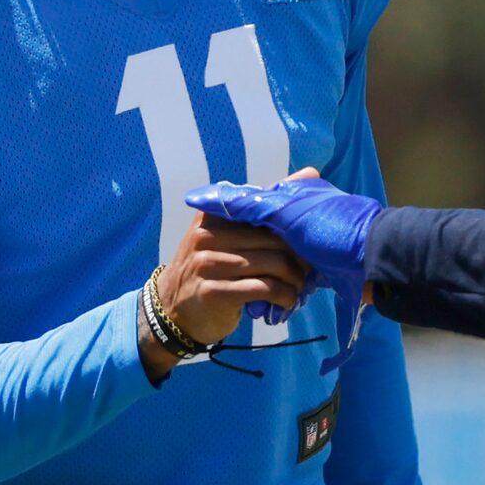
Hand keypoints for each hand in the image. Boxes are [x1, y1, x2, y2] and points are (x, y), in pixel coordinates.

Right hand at [186, 170, 382, 371]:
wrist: (174, 311)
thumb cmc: (212, 269)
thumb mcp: (229, 235)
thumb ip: (261, 210)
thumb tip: (310, 172)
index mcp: (214, 214)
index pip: (265, 210)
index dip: (293, 228)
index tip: (308, 244)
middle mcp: (208, 235)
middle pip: (274, 240)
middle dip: (299, 258)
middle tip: (309, 271)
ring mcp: (208, 263)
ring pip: (272, 264)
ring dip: (295, 281)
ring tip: (299, 288)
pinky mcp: (214, 292)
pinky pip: (263, 289)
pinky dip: (284, 297)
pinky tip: (287, 303)